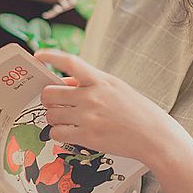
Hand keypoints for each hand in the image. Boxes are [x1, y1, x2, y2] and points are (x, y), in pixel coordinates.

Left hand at [35, 49, 168, 163]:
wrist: (153, 136)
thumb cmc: (137, 111)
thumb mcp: (117, 87)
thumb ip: (90, 83)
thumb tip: (64, 82)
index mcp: (100, 80)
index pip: (69, 62)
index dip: (50, 56)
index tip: (38, 55)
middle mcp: (91, 96)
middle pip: (50, 93)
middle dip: (48, 98)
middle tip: (54, 102)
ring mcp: (87, 117)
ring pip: (50, 114)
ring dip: (53, 117)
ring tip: (65, 119)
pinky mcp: (86, 137)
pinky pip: (56, 133)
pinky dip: (58, 133)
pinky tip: (68, 132)